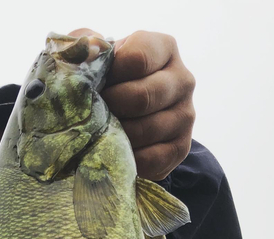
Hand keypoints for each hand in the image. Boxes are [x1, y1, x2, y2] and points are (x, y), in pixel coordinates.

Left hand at [69, 29, 195, 180]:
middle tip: (94, 114)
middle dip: (110, 109)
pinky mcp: (181, 147)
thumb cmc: (109, 82)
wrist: (128, 118)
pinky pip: (151, 159)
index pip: (138, 59)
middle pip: (142, 98)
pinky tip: (115, 152)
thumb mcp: (98, 57)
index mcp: (164, 49)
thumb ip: (88, 44)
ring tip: (101, 133)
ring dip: (117, 135)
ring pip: (145, 130)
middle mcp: (183, 80)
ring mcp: (185, 115)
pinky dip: (128, 158)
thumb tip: (91, 49)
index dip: (109, 76)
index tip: (97, 85)